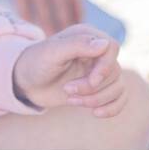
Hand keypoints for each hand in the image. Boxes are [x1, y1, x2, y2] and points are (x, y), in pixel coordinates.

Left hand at [12, 25, 126, 116]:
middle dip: (92, 87)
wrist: (28, 83)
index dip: (105, 66)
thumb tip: (104, 43)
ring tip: (71, 100)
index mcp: (87, 36)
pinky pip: (120, 97)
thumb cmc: (36, 63)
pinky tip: (95, 113)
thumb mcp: (51, 53)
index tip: (91, 81)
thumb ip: (76, 45)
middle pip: (114, 70)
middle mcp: (97, 52)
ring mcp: (99, 70)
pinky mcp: (100, 87)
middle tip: (68, 90)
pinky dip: (112, 108)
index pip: (112, 47)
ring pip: (118, 86)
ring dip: (96, 99)